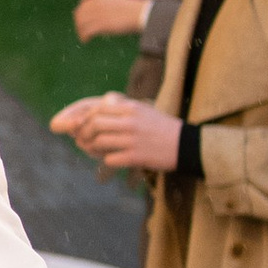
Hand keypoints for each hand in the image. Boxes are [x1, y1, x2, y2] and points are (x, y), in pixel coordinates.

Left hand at [51, 91, 182, 172]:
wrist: (185, 145)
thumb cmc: (162, 127)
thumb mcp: (144, 110)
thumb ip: (121, 107)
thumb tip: (96, 110)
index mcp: (131, 108)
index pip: (98, 109)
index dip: (85, 118)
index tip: (81, 125)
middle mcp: (131, 122)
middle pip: (94, 124)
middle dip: (83, 133)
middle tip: (82, 139)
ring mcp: (133, 140)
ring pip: (99, 142)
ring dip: (92, 148)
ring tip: (93, 150)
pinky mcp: (136, 157)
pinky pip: (109, 159)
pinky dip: (105, 160)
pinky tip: (109, 159)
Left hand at [72, 0, 149, 43]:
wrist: (143, 13)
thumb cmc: (135, 10)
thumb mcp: (117, 2)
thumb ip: (107, 6)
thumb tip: (102, 16)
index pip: (83, 4)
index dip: (81, 13)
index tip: (83, 21)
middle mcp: (96, 3)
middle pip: (79, 14)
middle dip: (79, 23)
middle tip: (82, 31)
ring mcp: (98, 13)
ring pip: (81, 23)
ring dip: (80, 31)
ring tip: (84, 38)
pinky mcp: (101, 24)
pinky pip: (86, 31)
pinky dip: (84, 36)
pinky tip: (86, 41)